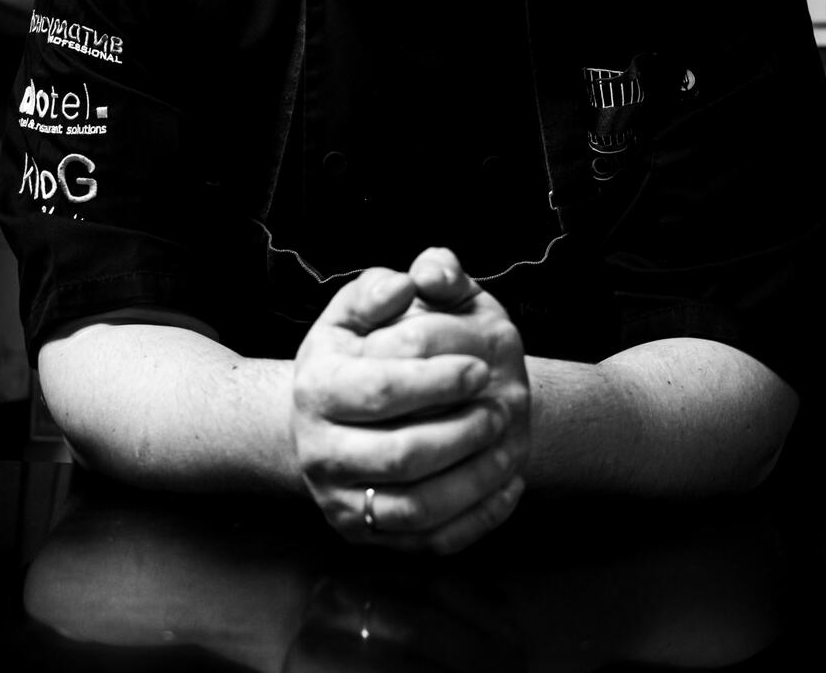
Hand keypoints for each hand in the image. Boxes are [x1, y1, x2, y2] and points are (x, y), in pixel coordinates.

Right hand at [291, 250, 528, 552]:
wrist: (328, 413)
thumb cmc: (357, 349)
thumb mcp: (361, 305)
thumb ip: (385, 286)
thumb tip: (409, 284)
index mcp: (317, 387)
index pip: (382, 390)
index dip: (439, 380)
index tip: (482, 367)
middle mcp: (319, 451)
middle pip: (401, 455)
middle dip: (462, 432)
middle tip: (503, 407)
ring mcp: (342, 499)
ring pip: (416, 507)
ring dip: (474, 478)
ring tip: (507, 442)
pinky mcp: (368, 533)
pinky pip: (430, 542)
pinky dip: (477, 519)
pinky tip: (508, 483)